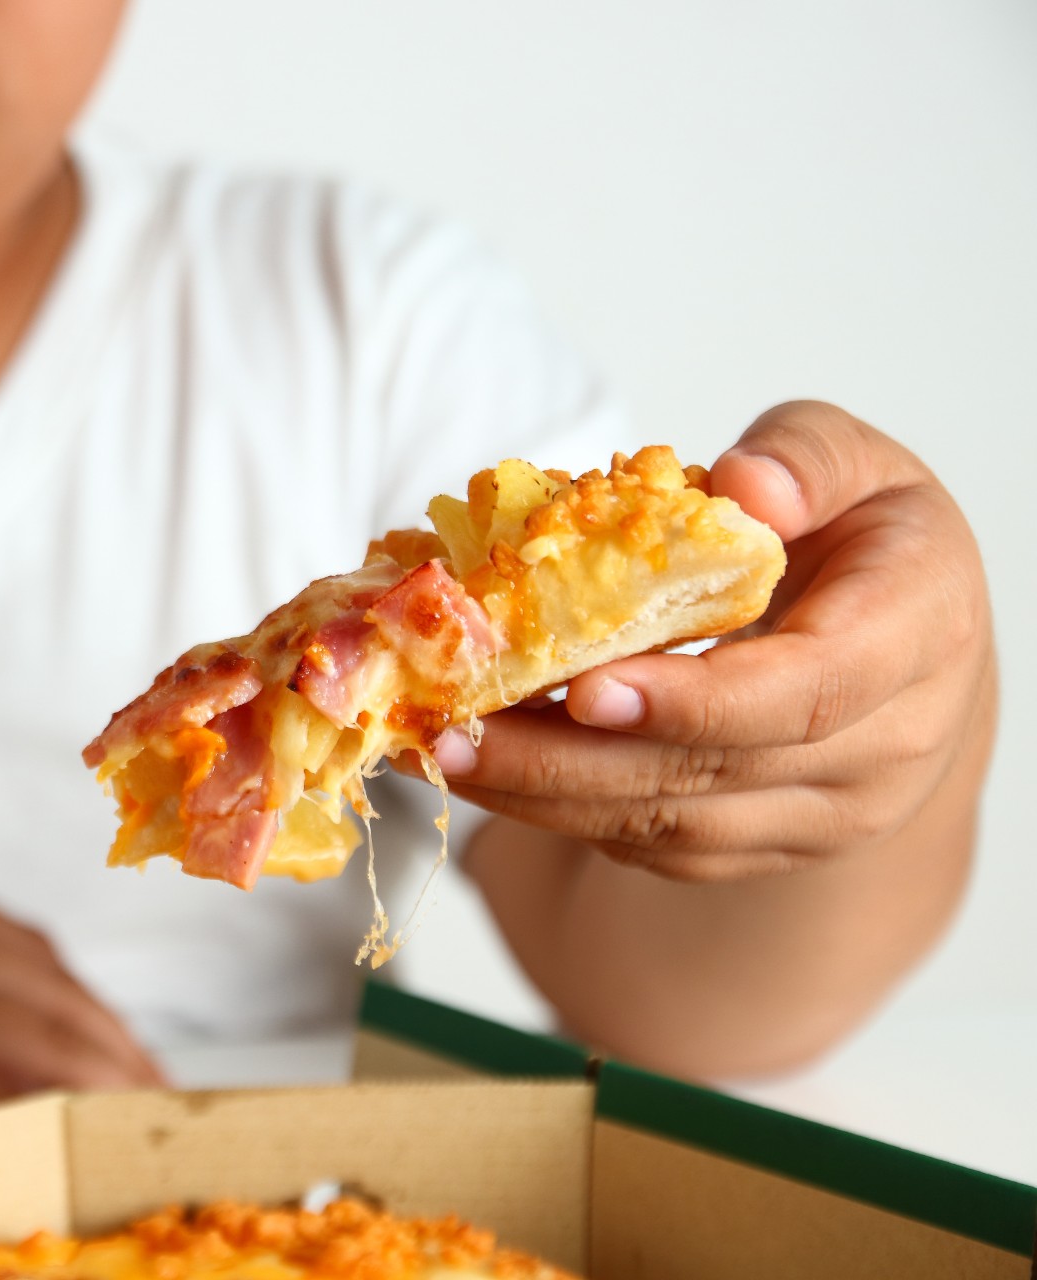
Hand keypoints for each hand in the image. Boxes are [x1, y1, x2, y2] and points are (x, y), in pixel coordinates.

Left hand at [412, 401, 994, 880]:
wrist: (903, 645)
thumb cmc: (861, 534)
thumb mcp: (856, 460)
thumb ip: (805, 458)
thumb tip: (746, 489)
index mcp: (917, 635)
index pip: (807, 692)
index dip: (693, 699)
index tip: (583, 689)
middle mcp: (887, 748)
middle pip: (714, 771)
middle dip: (571, 757)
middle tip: (457, 727)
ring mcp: (825, 814)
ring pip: (671, 826)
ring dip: (543, 794)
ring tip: (441, 749)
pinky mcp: (761, 847)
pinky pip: (653, 846)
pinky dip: (559, 810)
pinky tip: (484, 768)